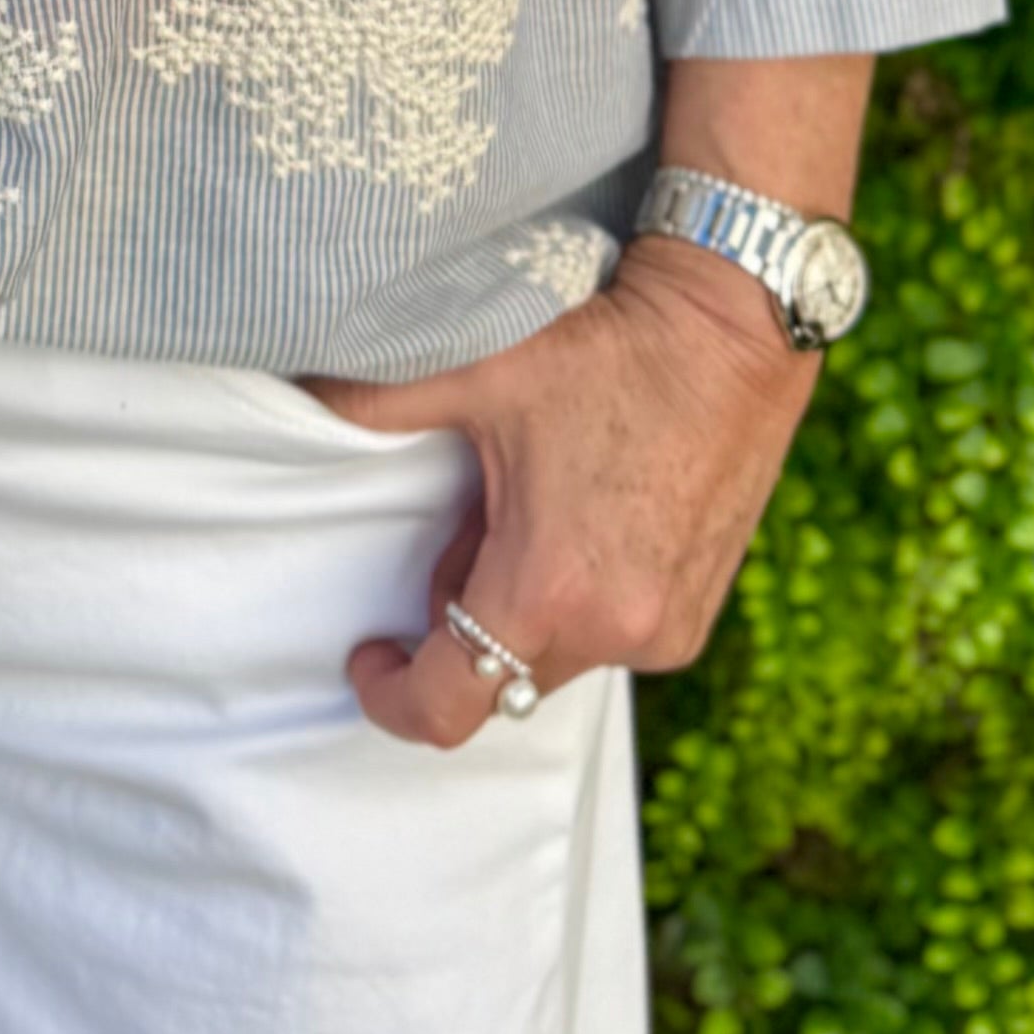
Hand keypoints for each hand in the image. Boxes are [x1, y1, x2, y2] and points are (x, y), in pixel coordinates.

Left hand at [317, 238, 818, 748]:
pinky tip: (585, 516)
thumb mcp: (478, 368)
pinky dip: (578, 599)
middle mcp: (617, 632)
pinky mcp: (698, 613)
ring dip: (523, 603)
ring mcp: (667, 630)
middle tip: (466, 521)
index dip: (390, 694)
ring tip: (533, 503)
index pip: (448, 705)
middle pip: (499, 676)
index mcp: (550, 591)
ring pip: (554, 654)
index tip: (368, 654)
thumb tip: (300, 396)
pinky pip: (610, 636)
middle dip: (460, 617)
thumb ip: (374, 400)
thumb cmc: (609, 349)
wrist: (733, 328)